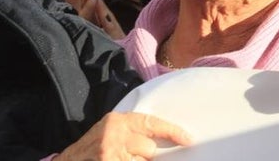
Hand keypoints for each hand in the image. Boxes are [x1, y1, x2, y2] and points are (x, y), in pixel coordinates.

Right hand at [55, 111, 191, 160]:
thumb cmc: (90, 150)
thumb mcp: (107, 132)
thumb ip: (130, 131)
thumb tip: (161, 140)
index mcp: (116, 121)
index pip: (151, 123)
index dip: (172, 131)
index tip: (188, 139)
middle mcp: (113, 136)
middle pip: (149, 149)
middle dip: (143, 156)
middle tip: (125, 157)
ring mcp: (111, 155)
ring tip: (115, 160)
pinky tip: (115, 160)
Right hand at [64, 0, 125, 38]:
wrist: (119, 60)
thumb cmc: (113, 42)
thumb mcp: (107, 21)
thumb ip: (98, 7)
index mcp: (81, 13)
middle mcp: (77, 18)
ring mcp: (79, 26)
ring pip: (72, 3)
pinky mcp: (86, 35)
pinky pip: (84, 19)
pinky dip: (89, 6)